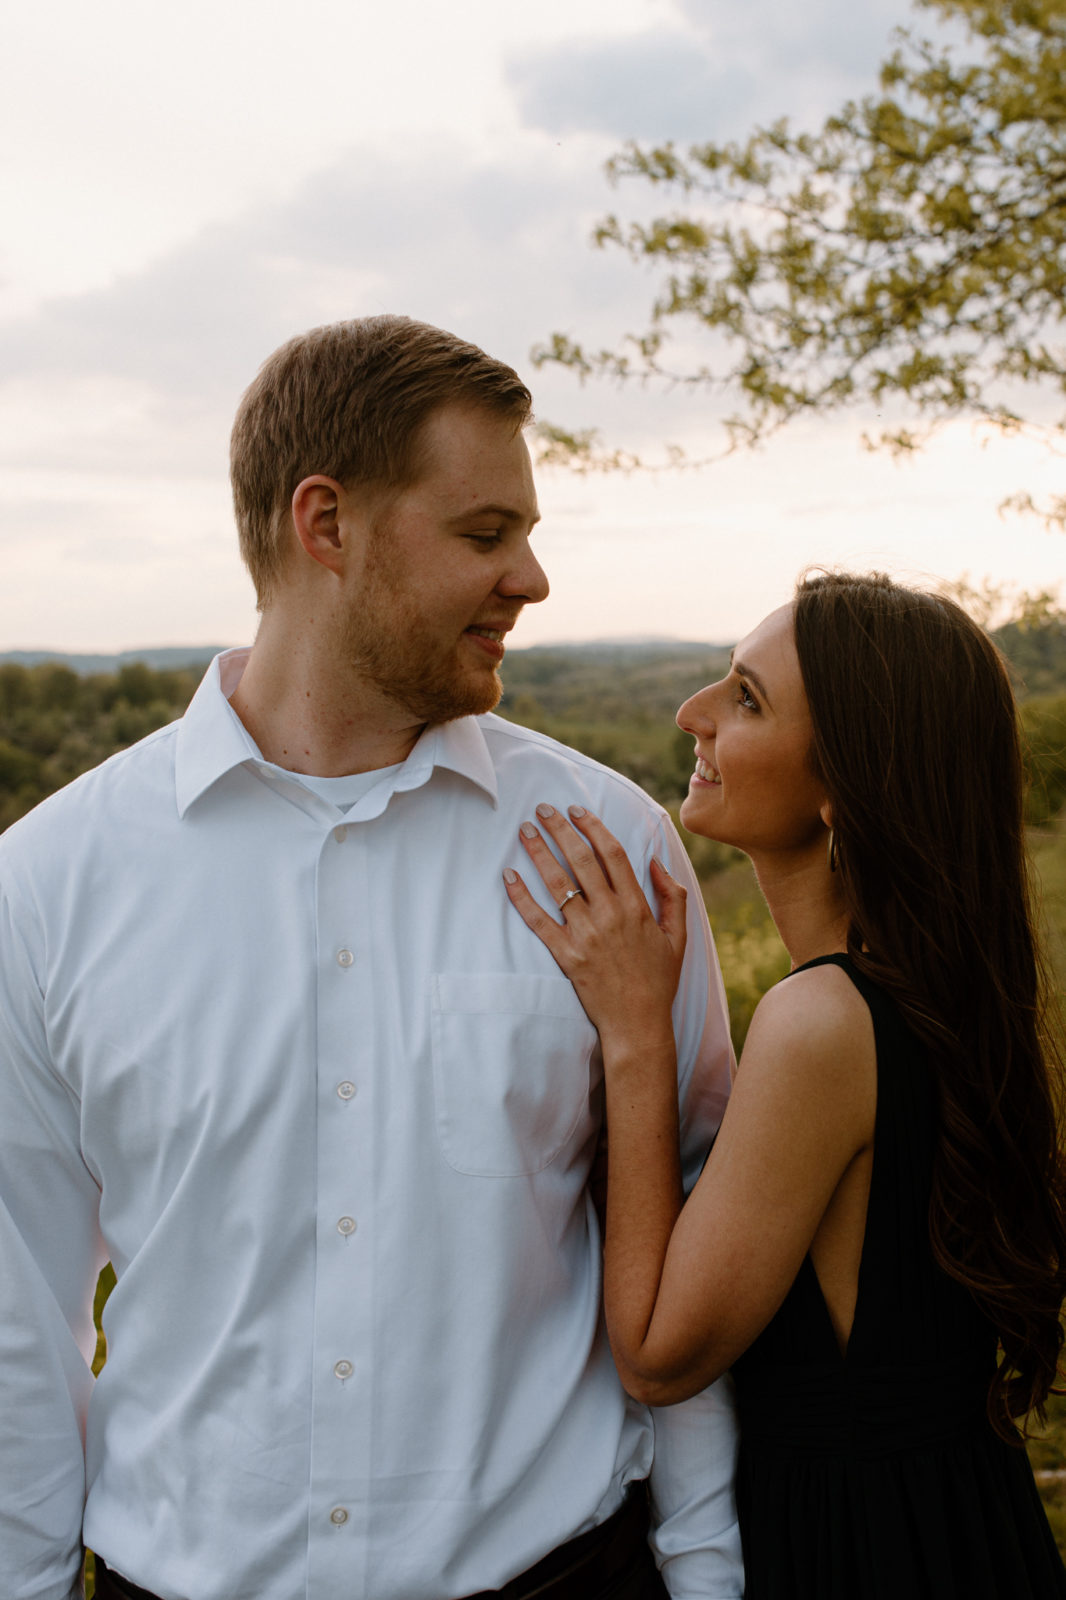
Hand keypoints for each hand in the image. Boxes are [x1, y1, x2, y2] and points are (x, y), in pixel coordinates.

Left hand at [503, 804, 687, 1049]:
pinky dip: (522, 899)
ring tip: (525, 831)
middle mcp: (610, 916)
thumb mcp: (678, 936)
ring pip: (557, 885)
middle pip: (580, 861)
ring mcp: (587, 935)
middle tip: (542, 809)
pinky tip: (508, 877)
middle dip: (560, 830)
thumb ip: (672, 895)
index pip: (612, 854)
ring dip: (539, 853)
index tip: (576, 810)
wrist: (638, 1024)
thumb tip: (656, 860)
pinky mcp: (567, 956)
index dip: (592, 827)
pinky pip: (539, 922)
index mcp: (637, 907)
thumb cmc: (658, 980)